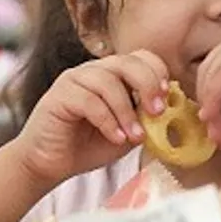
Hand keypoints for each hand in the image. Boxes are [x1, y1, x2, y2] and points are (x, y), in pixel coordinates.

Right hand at [11, 50, 169, 185]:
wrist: (49, 163)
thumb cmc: (87, 146)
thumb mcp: (126, 132)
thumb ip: (145, 120)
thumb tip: (171, 110)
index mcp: (112, 75)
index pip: (140, 58)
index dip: (156, 73)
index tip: (167, 98)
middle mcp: (93, 71)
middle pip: (126, 62)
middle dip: (147, 85)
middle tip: (157, 112)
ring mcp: (74, 80)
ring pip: (108, 82)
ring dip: (126, 111)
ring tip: (135, 136)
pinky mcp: (59, 95)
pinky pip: (89, 101)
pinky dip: (108, 120)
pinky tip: (115, 138)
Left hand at [195, 24, 220, 149]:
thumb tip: (218, 138)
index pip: (215, 68)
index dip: (210, 99)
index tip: (214, 128)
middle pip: (207, 70)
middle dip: (207, 104)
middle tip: (213, 134)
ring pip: (209, 73)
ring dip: (209, 107)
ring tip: (218, 133)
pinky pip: (218, 77)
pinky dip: (214, 102)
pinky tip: (220, 123)